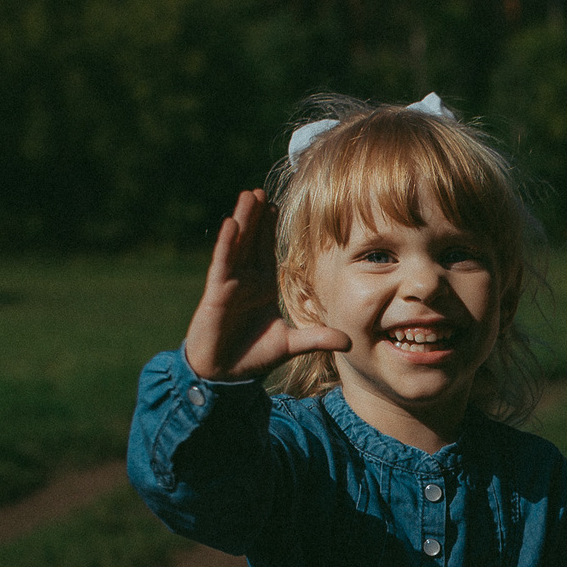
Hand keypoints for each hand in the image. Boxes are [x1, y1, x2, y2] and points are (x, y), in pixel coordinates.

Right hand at [182, 189, 350, 381]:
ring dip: (243, 220)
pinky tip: (231, 224)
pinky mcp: (217, 293)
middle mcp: (245, 281)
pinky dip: (227, 244)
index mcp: (262, 287)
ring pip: (238, 245)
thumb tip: (349, 340)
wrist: (225, 375)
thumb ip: (318, 338)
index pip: (267, 252)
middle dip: (257, 217)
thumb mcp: (291, 345)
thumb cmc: (253, 357)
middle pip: (252, 242)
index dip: (270, 229)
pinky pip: (223, 264)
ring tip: (248, 195)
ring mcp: (230, 284)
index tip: (276, 205)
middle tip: (261, 191)